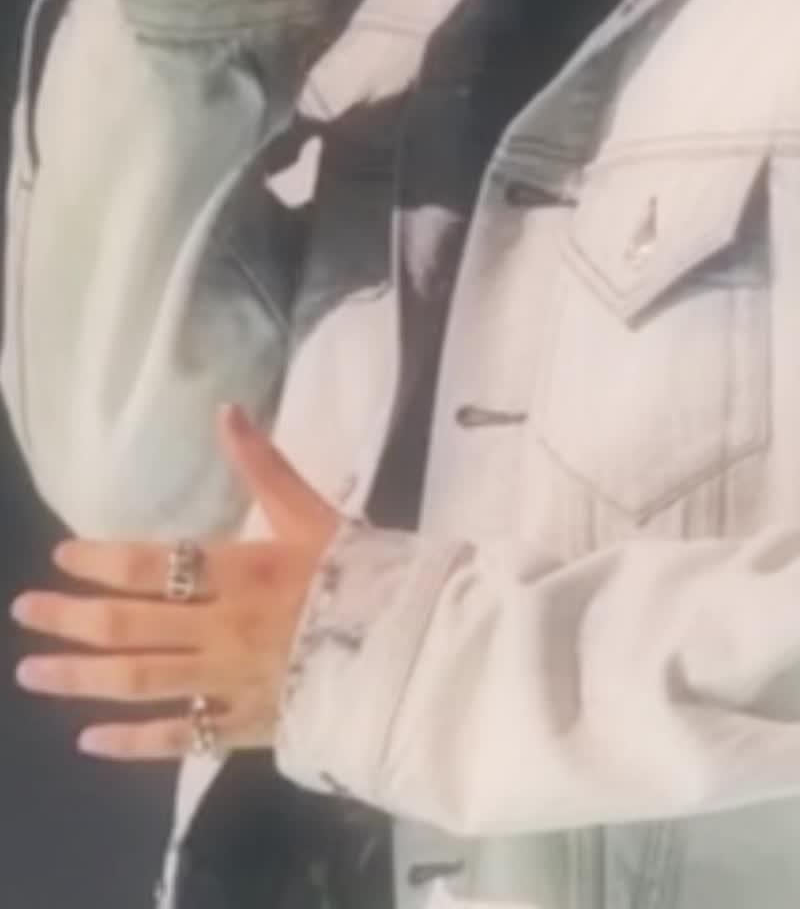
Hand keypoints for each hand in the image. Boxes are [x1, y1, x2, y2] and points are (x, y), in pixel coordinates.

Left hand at [10, 405, 342, 759]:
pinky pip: (176, 739)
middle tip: (26, 610)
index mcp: (241, 573)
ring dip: (81, 679)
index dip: (101, 561)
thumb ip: (264, 466)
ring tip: (34, 672)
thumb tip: (226, 410)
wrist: (408, 650)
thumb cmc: (359, 575)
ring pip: (140, 683)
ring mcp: (228, 684)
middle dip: (71, 619)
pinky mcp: (241, 727)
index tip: (62, 556)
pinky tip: (89, 739)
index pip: (153, 565)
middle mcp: (222, 630)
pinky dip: (130, 742)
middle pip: (131, 627)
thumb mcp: (313, 513)